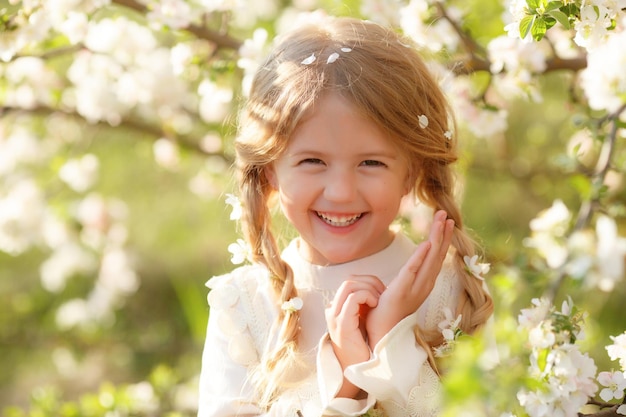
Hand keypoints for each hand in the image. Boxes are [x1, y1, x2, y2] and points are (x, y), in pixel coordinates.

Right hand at [325, 275, 385, 396]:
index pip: (349, 283)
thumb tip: (373, 290)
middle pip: (349, 281)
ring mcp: (334, 315)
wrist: (355, 369)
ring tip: (378, 301)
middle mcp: (332, 309)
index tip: (380, 293)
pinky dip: (367, 296)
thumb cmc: (361, 346)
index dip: (367, 283)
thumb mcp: (360, 321)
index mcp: (335, 308)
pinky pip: (353, 298)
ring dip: (369, 289)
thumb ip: (361, 306)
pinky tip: (375, 305)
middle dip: (369, 283)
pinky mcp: (342, 323)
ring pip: (350, 285)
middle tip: (382, 295)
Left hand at [365, 210, 454, 347]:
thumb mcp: (403, 288)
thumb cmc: (389, 310)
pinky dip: (420, 257)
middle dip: (442, 233)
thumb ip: (410, 276)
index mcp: (425, 283)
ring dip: (436, 238)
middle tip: (445, 214)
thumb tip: (414, 263)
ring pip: (429, 260)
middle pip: (437, 255)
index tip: (446, 221)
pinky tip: (426, 243)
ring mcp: (415, 290)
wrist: (381, 333)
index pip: (436, 257)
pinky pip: (412, 272)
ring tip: (441, 221)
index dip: (442, 239)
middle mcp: (424, 286)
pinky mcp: (401, 292)